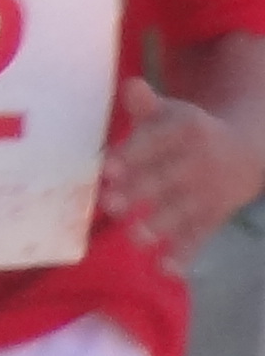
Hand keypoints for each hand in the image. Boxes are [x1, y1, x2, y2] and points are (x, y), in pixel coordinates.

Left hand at [103, 82, 264, 266]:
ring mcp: (207, 193)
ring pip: (180, 212)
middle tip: (109, 204)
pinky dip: (184, 254)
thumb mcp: (171, 111)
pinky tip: (166, 270)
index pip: (155, 143)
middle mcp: (199, 163)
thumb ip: (146, 104)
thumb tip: (130, 85)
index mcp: (186, 130)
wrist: (248, 148)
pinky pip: (199, 237)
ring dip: (158, 225)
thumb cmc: (188, 129)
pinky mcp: (212, 218)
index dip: (131, 155)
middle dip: (137, 193)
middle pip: (163, 180)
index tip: (107, 168)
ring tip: (135, 236)